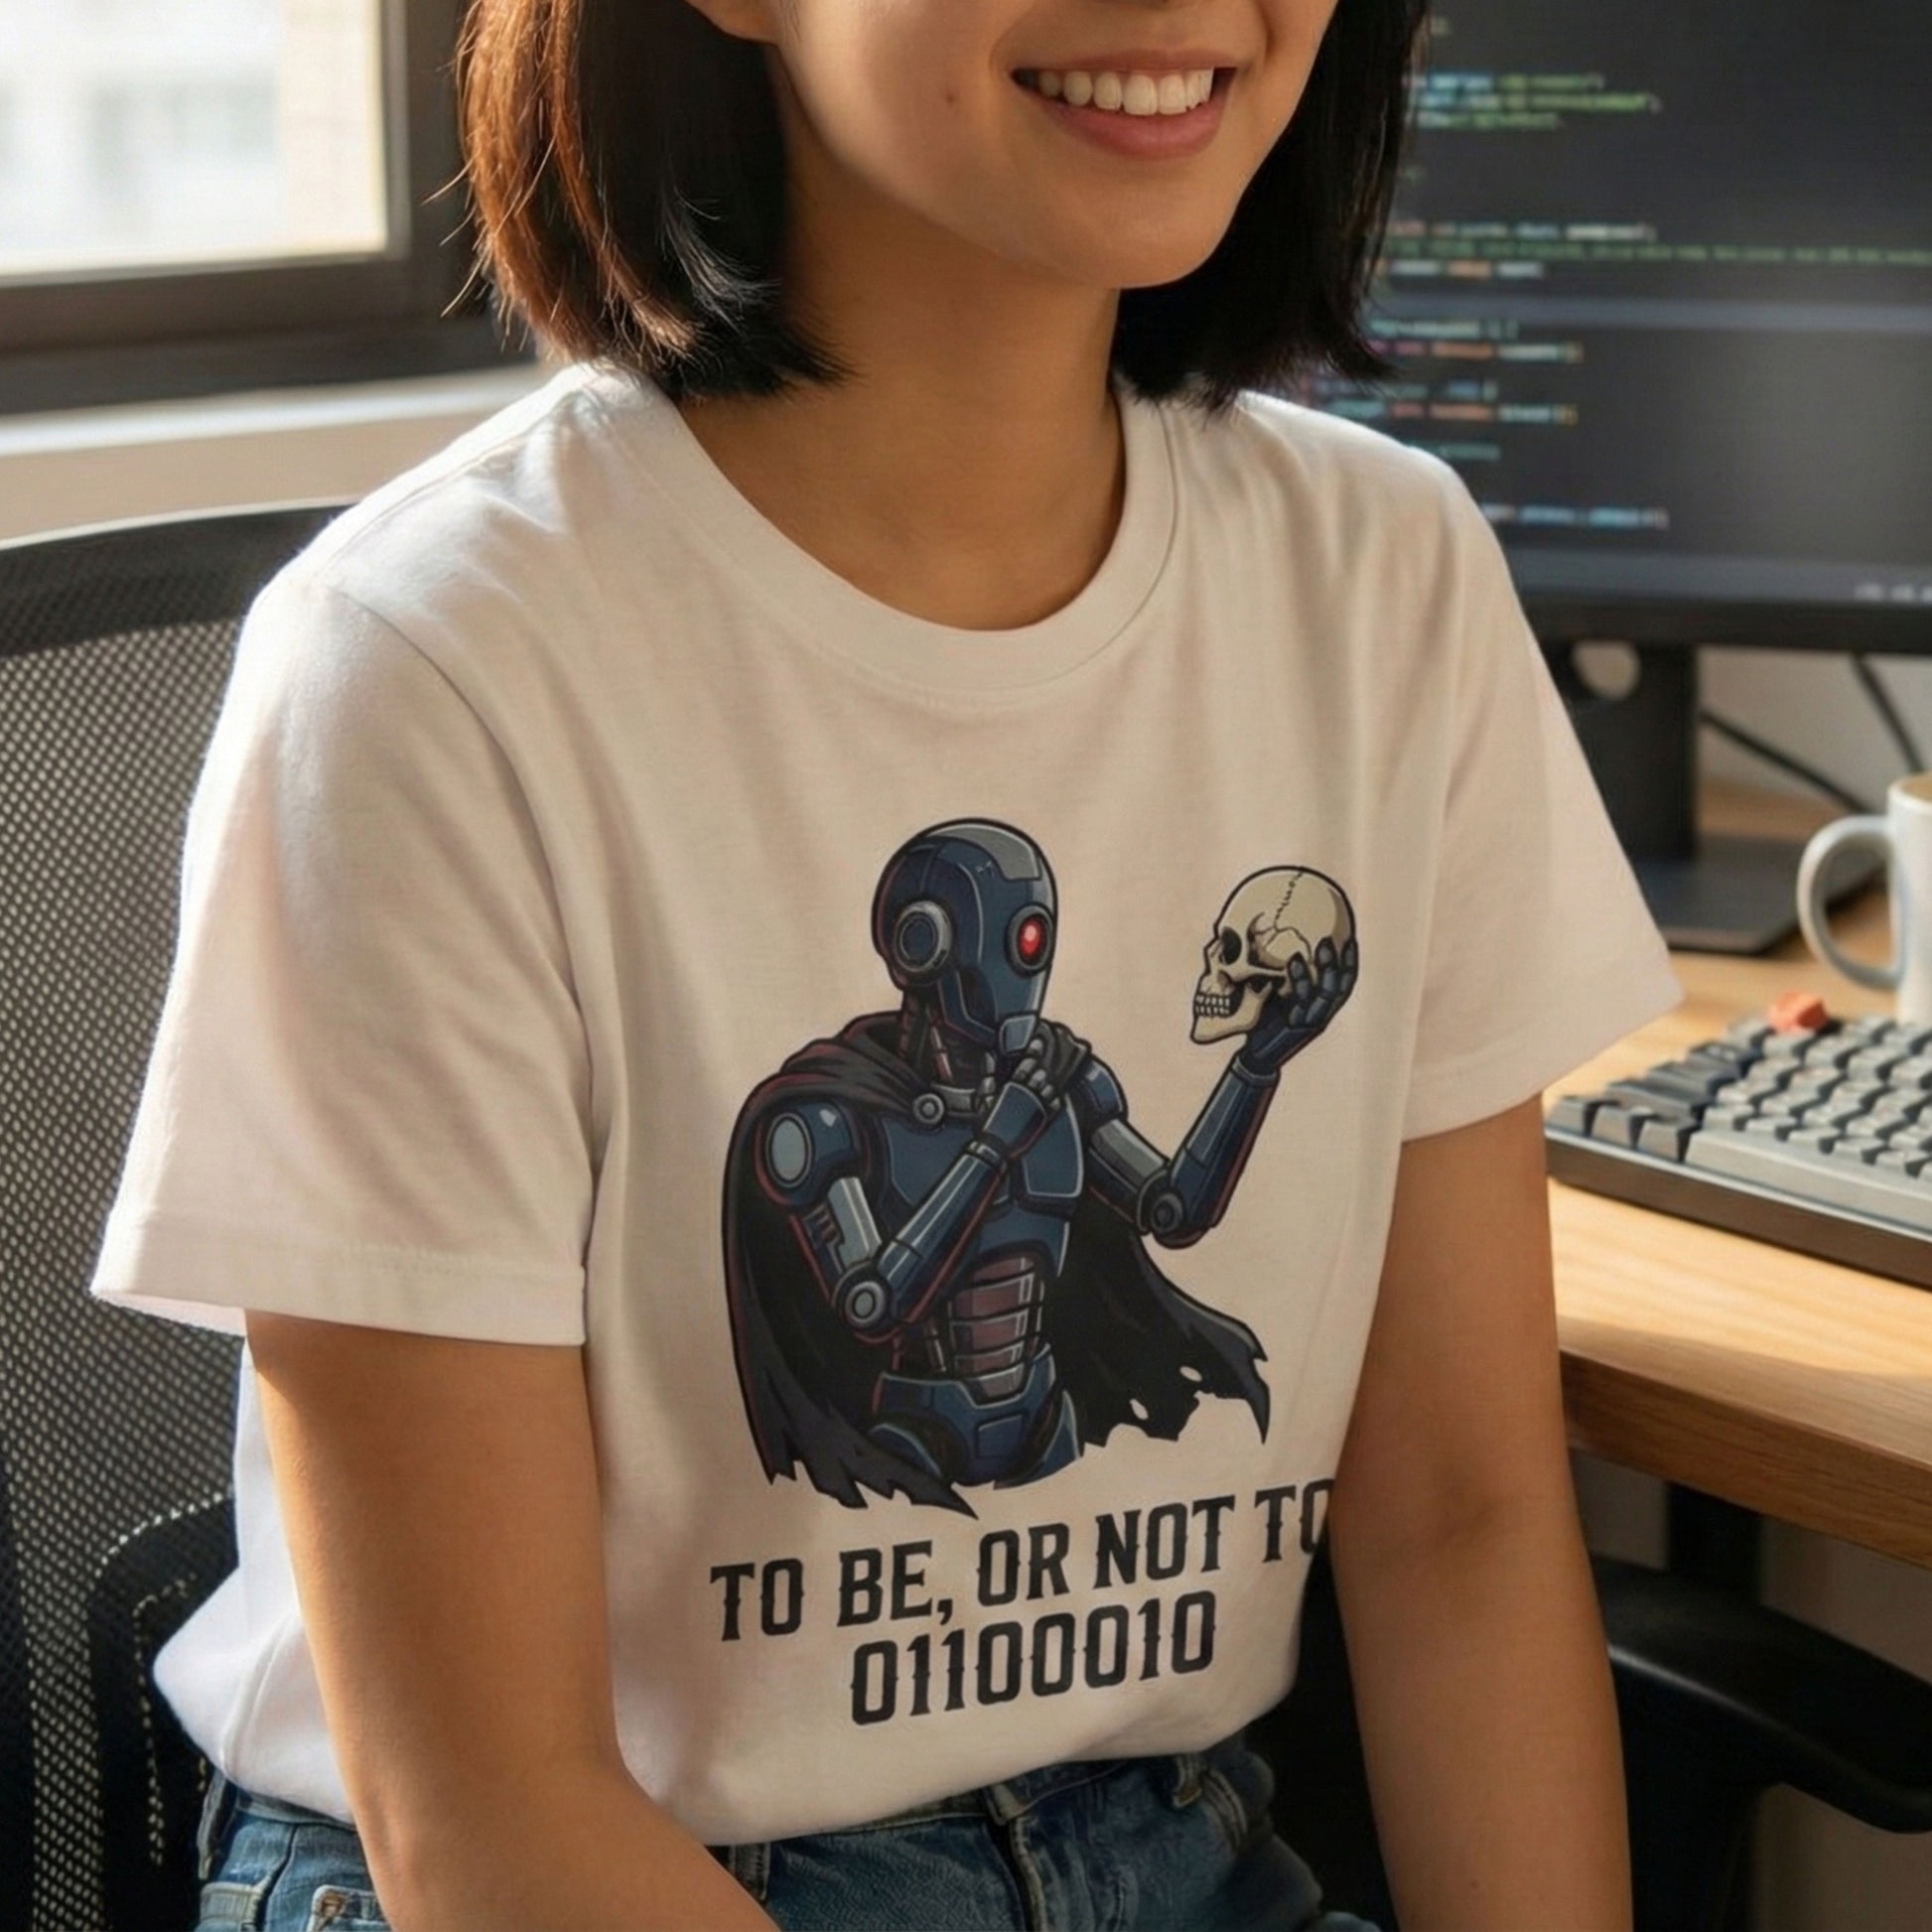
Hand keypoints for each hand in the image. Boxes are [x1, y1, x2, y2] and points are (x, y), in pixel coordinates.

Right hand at [975, 1022, 1088, 1158]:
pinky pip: (1055, 1106)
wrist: (996, 1150)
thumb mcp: (982, 1102)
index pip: (1026, 1064)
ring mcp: (1037, 1107)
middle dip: (1044, 1064)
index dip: (1033, 1052)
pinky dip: (1056, 1099)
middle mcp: (1028, 1095)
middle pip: (1040, 1074)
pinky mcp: (1043, 1120)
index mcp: (1013, 1088)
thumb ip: (986, 1083)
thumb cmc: (987, 1126)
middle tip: (1049, 1057)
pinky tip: (1056, 1095)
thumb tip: (988, 1066)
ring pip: (1050, 1088)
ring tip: (1049, 1076)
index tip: (1039, 1041)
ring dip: (1051, 1080)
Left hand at [1239, 935, 1357, 1074]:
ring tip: (1322, 944)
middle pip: (1341, 986)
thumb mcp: (1280, 1001)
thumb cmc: (1269, 1026)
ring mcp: (1312, 1021)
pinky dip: (1302, 977)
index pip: (1345, 984)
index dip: (1351, 963)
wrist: (1258, 1056)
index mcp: (1322, 1009)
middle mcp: (1322, 1015)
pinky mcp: (1298, 1025)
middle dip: (1341, 961)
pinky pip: (1304, 999)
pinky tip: (1295, 960)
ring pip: (1328, 992)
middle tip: (1332, 938)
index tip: (1351, 939)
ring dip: (1327, 967)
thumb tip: (1281, 951)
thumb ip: (1287, 982)